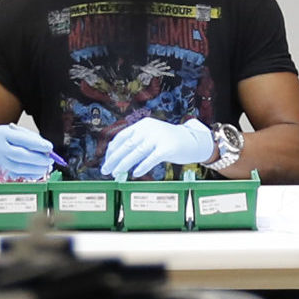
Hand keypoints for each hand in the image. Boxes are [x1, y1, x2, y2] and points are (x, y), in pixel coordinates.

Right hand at [0, 124, 55, 180]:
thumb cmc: (3, 140)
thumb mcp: (13, 132)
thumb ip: (29, 137)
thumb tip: (46, 148)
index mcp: (1, 134)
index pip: (21, 139)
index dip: (37, 144)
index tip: (49, 147)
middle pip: (20, 155)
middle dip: (39, 158)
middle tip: (50, 159)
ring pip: (20, 168)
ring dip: (37, 168)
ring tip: (46, 166)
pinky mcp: (0, 174)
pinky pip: (19, 176)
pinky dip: (32, 175)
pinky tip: (38, 171)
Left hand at [101, 117, 215, 178]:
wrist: (193, 140)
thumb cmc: (169, 141)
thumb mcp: (151, 136)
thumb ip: (137, 142)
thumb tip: (116, 157)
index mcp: (142, 125)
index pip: (122, 137)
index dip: (112, 150)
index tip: (106, 161)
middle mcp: (149, 129)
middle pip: (126, 145)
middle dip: (114, 159)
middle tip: (106, 170)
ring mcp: (158, 137)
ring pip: (136, 152)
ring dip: (124, 164)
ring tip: (116, 173)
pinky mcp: (167, 147)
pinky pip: (151, 158)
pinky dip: (142, 166)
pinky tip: (135, 173)